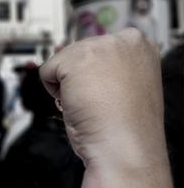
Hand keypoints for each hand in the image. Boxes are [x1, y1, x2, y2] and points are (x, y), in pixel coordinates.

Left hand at [40, 28, 164, 170]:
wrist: (123, 145)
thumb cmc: (126, 128)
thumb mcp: (125, 87)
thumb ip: (108, 71)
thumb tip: (82, 68)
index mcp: (140, 47)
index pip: (98, 50)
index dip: (92, 75)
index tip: (101, 92)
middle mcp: (124, 41)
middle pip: (78, 53)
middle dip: (79, 80)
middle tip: (96, 103)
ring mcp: (100, 46)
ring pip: (63, 61)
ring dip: (68, 86)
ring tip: (90, 104)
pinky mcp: (77, 57)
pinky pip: (47, 70)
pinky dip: (53, 91)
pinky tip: (77, 102)